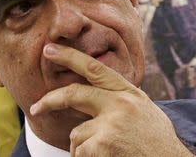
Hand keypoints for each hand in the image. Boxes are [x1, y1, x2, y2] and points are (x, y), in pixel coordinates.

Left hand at [30, 44, 193, 156]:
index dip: (70, 57)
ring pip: (77, 133)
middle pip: (75, 94)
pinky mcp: (102, 144)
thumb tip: (101, 95)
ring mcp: (110, 123)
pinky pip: (78, 152)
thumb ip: (123, 100)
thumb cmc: (158, 144)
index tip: (50, 49)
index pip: (96, 69)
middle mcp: (120, 103)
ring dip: (83, 147)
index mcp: (130, 93)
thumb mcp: (146, 112)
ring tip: (106, 153)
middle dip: (51, 100)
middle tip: (36, 107)